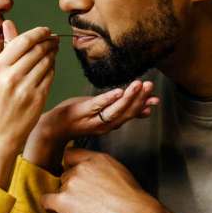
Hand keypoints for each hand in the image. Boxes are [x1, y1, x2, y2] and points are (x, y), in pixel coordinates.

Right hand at [0, 20, 57, 187]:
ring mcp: (25, 88)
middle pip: (37, 50)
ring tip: (54, 50)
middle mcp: (10, 76)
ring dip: (53, 54)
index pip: (23, 41)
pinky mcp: (37, 98)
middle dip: (49, 42)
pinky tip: (51, 66)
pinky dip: (53, 69)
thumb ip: (6, 48)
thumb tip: (9, 23)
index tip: (46, 31)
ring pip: (47, 62)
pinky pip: (50, 76)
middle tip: (54, 39)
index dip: (38, 33)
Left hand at [23, 80, 158, 171]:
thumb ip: (124, 112)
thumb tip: (147, 109)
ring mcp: (93, 118)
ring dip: (129, 97)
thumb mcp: (104, 116)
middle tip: (149, 86)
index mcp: (110, 124)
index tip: (156, 100)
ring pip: (115, 110)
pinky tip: (119, 91)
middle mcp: (104, 124)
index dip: (143, 107)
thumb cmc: (79, 119)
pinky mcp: (82, 110)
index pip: (130, 115)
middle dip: (139, 99)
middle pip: (125, 112)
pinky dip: (109, 99)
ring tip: (138, 85)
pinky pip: (97, 105)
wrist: (55, 127)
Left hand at [41, 148, 184, 212]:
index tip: (74, 179)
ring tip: (81, 212)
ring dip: (65, 200)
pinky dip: (50, 208)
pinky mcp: (64, 201)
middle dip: (71, 188)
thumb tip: (94, 179)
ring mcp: (71, 183)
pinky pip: (46, 201)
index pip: (71, 156)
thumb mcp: (120, 174)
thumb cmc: (134, 203)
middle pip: (65, 175)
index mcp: (97, 158)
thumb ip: (102, 170)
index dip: (71, 168)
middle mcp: (81, 167)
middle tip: (83, 202)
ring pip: (59, 190)